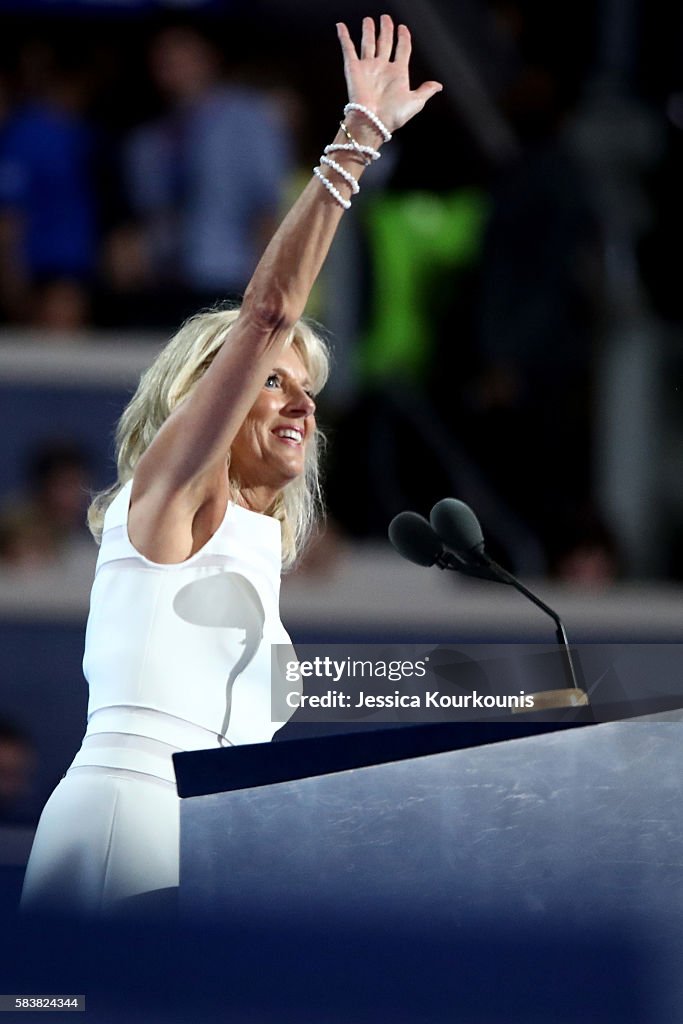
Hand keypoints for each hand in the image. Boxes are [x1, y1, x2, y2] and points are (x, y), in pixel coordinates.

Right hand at [337, 15, 441, 134]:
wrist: (372, 122)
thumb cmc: (393, 116)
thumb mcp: (415, 102)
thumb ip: (425, 91)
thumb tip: (438, 86)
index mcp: (398, 73)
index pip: (402, 49)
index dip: (403, 38)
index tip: (403, 28)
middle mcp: (382, 68)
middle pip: (385, 42)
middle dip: (386, 29)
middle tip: (386, 18)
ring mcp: (367, 67)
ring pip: (368, 43)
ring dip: (368, 31)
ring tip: (369, 20)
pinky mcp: (353, 68)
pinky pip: (348, 49)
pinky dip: (344, 37)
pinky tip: (341, 26)